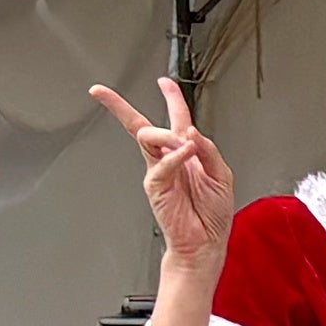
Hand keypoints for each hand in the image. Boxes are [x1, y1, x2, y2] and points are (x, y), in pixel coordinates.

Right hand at [89, 78, 236, 269]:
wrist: (206, 243)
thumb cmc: (212, 214)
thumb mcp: (221, 175)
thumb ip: (208, 151)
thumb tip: (190, 133)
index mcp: (187, 152)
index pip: (177, 118)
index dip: (170, 98)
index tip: (163, 82)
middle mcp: (170, 158)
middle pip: (141, 125)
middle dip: (120, 107)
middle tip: (104, 95)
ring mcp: (159, 171)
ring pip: (147, 137)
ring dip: (165, 134)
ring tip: (184, 144)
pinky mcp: (155, 185)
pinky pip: (162, 164)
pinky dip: (176, 156)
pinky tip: (187, 154)